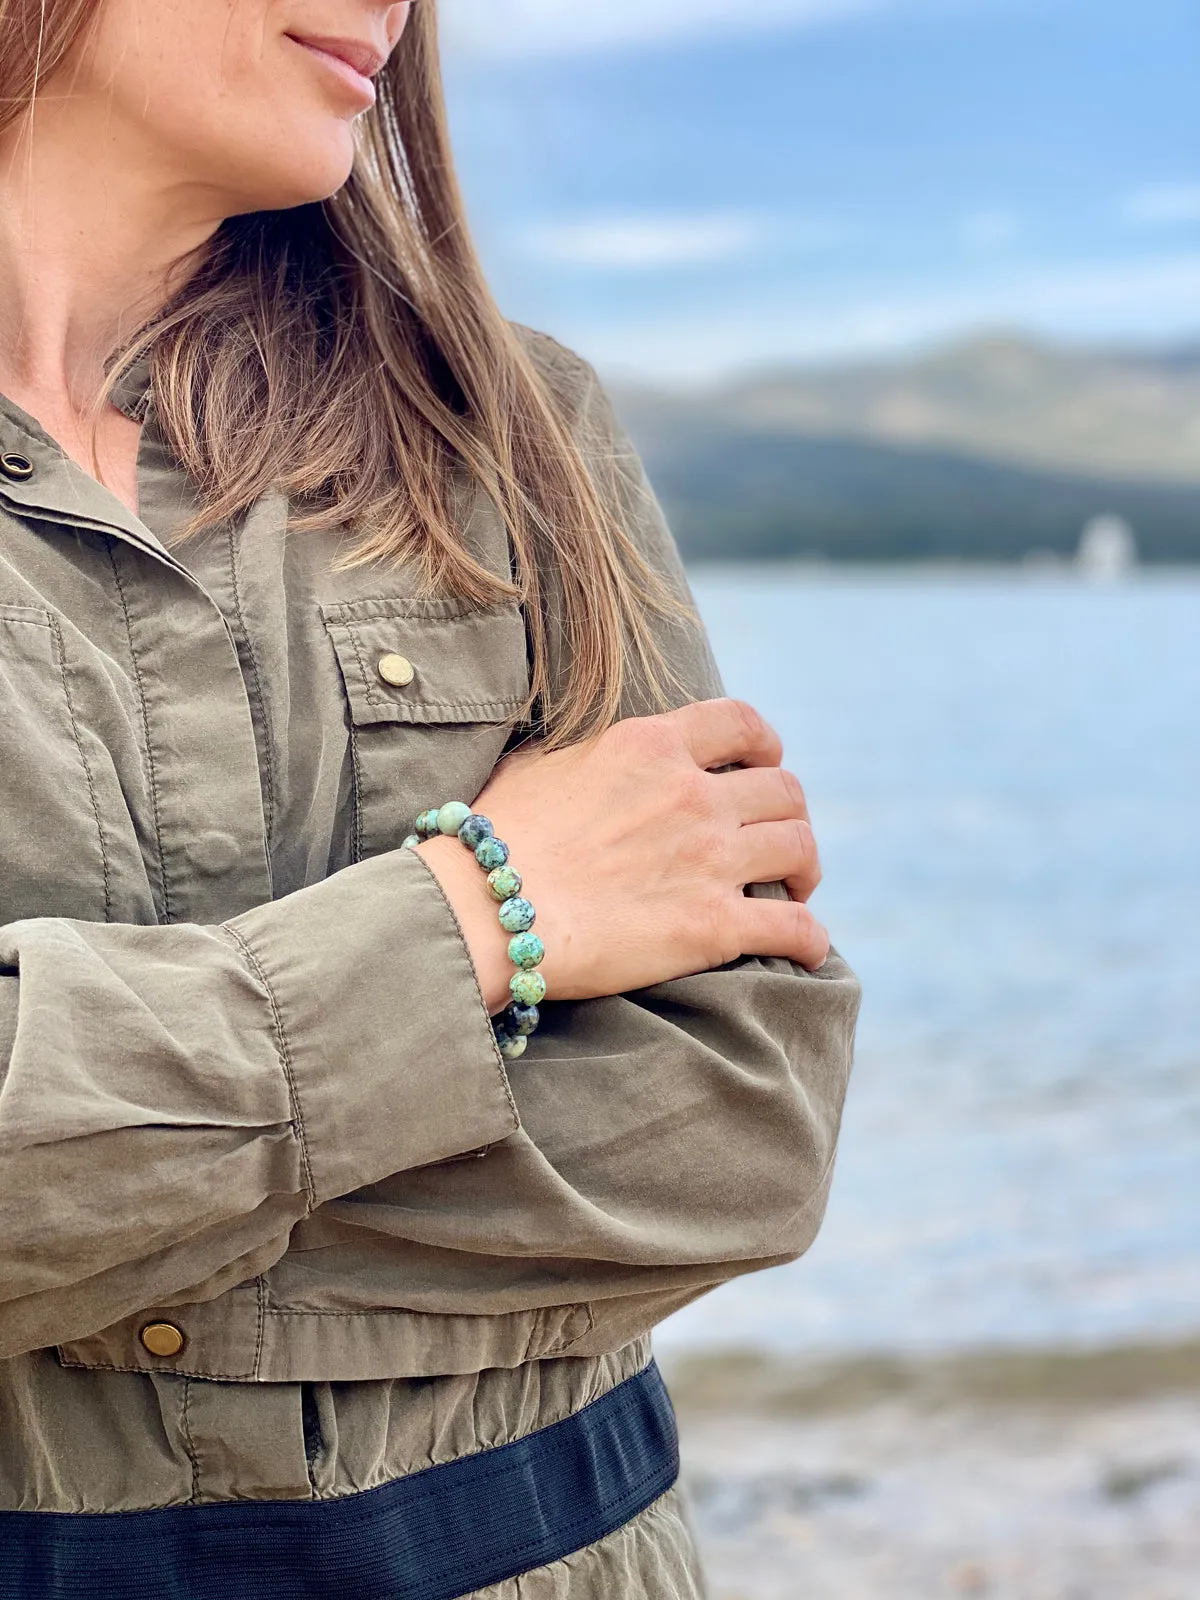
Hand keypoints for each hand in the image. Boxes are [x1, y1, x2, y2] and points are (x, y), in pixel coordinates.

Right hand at [417, 698, 828, 1012]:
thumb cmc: (493, 840)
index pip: (741, 723)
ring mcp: (708, 858)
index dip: (765, 746)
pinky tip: (806, 950)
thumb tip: (583, 757)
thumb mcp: (537, 764)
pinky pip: (796, 927)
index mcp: (651, 745)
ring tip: (794, 890)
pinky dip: (810, 939)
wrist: (483, 908)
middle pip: (783, 790)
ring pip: (800, 849)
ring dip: (805, 870)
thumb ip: (583, 754)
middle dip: (788, 814)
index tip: (763, 766)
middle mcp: (692, 793)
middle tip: (775, 841)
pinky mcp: (713, 925)